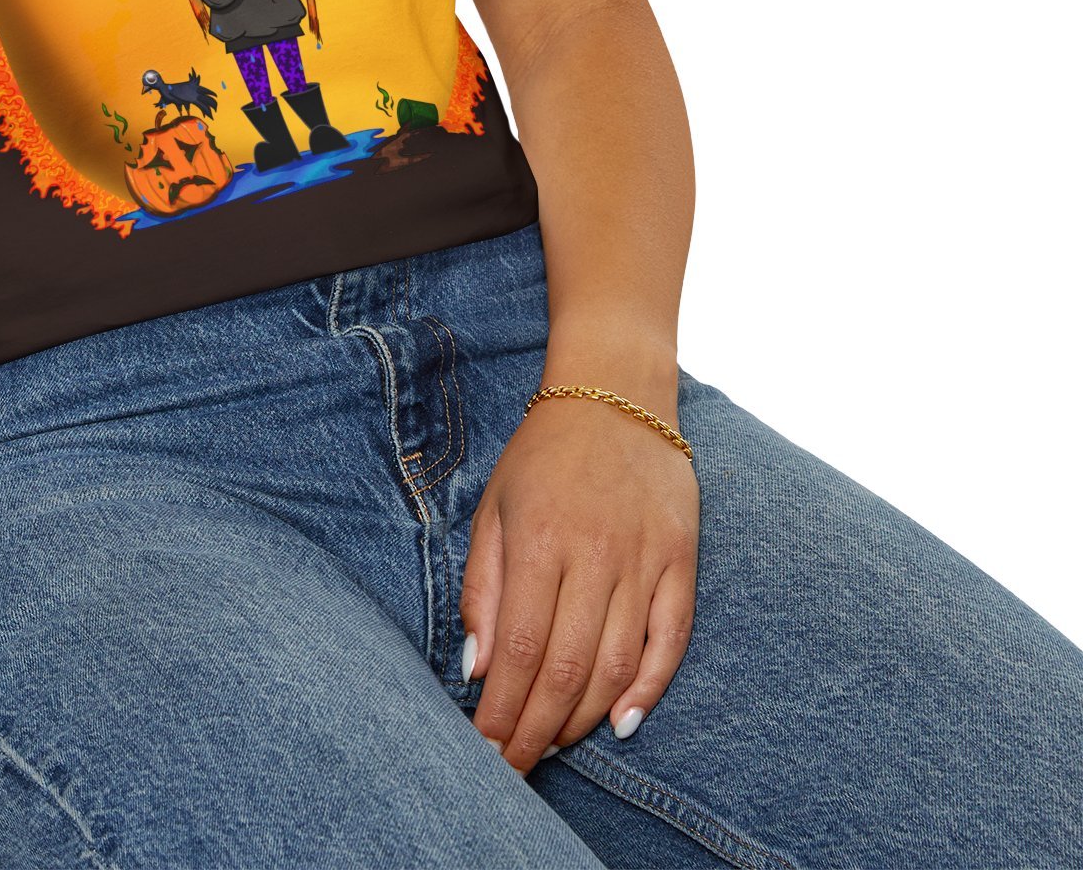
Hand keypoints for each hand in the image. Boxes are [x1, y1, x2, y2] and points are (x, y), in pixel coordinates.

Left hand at [460, 386, 699, 772]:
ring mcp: (644, 559)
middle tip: (515, 766)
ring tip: (554, 745)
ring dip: (583, 717)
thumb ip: (483, 588)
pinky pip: (671, 639)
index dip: (503, 709)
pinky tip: (622, 722)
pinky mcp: (681, 560)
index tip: (486, 748)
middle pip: (567, 668)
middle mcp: (595, 554)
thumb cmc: (543, 455)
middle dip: (537, 729)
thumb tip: (477, 667)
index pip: (520, 648)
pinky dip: (649, 688)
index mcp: (540, 540)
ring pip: (617, 664)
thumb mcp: (494, 507)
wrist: (615, 394)